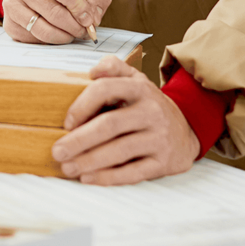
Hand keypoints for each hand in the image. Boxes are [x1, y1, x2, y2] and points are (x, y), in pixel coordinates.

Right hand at [2, 0, 110, 43]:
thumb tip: (92, 17)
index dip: (80, 8)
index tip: (89, 19)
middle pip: (53, 12)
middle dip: (74, 26)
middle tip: (84, 31)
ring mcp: (11, 2)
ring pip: (42, 28)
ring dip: (64, 36)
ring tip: (72, 33)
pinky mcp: (8, 22)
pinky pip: (33, 39)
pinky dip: (49, 41)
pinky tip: (55, 33)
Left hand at [51, 56, 199, 184]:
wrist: (187, 128)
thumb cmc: (149, 104)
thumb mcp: (135, 79)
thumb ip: (113, 67)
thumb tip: (93, 71)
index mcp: (139, 88)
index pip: (105, 89)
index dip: (81, 105)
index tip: (66, 122)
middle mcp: (151, 112)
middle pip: (110, 125)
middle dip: (79, 140)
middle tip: (57, 151)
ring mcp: (159, 138)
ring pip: (119, 151)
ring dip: (89, 161)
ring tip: (67, 167)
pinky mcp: (163, 162)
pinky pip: (133, 172)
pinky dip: (108, 177)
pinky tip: (88, 178)